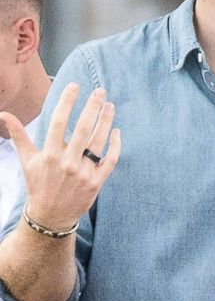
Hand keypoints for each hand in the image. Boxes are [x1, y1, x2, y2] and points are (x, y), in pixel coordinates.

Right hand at [0, 83, 119, 229]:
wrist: (51, 215)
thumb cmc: (38, 184)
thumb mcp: (27, 160)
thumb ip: (19, 136)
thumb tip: (4, 114)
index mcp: (49, 154)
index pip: (58, 121)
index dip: (67, 102)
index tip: (74, 86)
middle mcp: (67, 162)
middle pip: (82, 129)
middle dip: (92, 108)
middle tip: (100, 91)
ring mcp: (83, 172)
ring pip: (98, 143)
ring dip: (106, 122)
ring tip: (110, 106)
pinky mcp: (97, 182)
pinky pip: (110, 160)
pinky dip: (115, 146)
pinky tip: (116, 131)